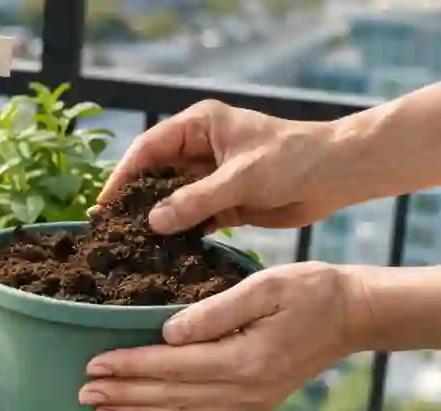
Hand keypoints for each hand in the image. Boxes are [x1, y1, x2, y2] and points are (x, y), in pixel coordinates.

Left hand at [76, 262, 372, 410]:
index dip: (130, 366)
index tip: (94, 365)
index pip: (172, 366)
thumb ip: (216, 311)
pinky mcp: (253, 404)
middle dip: (123, 395)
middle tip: (82, 395)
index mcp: (243, 359)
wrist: (356, 316)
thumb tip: (168, 332)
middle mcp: (243, 390)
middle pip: (170, 397)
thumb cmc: (313, 291)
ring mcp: (248, 402)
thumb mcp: (266, 286)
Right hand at [97, 100, 355, 233]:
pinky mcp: (223, 203)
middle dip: (133, 202)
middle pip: (154, 176)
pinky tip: (162, 255)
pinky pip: (191, 220)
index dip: (123, 176)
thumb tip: (152, 222)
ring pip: (170, 201)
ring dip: (154, 222)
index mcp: (199, 125)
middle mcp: (199, 149)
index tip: (104, 205)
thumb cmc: (293, 160)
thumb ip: (196, 200)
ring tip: (128, 248)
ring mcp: (210, 177)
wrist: (336, 175)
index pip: (148, 148)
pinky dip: (178, 235)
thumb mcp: (241, 178)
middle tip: (108, 231)